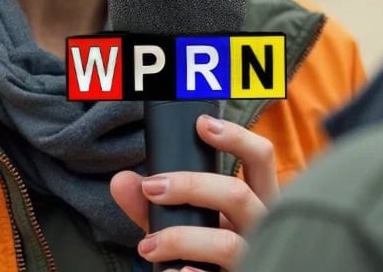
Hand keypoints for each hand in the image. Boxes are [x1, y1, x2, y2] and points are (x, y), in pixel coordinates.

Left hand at [110, 114, 278, 271]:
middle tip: (151, 187)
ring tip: (147, 245)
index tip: (201, 125)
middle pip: (238, 193)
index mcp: (255, 198)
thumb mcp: (182, 221)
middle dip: (190, 186)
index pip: (261, 157)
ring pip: (227, 243)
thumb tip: (121, 181)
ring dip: (180, 239)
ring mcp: (255, 257)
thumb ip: (152, 203)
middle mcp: (261, 225)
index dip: (236, 137)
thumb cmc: (204, 249)